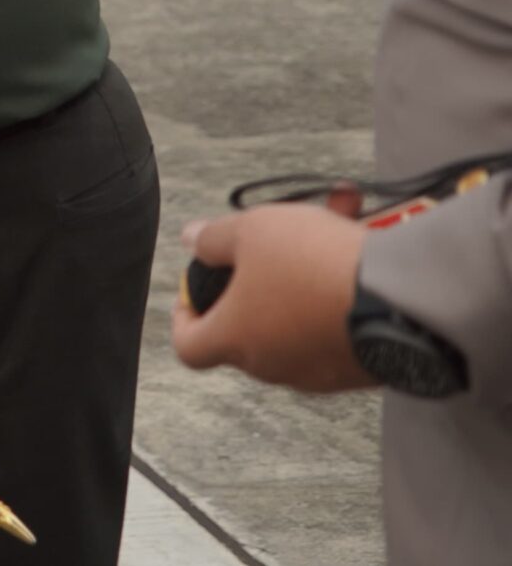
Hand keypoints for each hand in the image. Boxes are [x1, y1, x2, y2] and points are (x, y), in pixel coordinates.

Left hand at [170, 202, 374, 392]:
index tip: (198, 289)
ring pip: (299, 314)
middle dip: (261, 273)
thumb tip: (191, 240)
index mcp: (235, 339)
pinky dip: (343, 288)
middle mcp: (274, 366)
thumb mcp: (252, 231)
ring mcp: (321, 373)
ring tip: (339, 214)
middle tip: (279, 235)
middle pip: (248, 324)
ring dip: (310, 270)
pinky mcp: (362, 370)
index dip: (186, 317)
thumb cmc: (312, 265)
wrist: (402, 300)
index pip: (189, 346)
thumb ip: (214, 238)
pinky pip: (339, 324)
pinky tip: (366, 241)